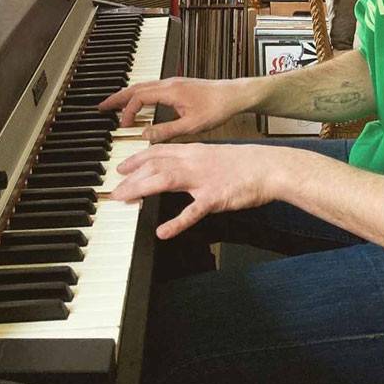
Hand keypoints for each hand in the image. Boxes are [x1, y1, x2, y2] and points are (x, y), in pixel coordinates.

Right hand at [99, 76, 247, 141]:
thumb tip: (144, 135)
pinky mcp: (178, 85)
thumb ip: (166, 131)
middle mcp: (169, 83)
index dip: (127, 111)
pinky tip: (139, 104)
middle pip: (136, 87)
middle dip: (117, 98)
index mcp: (170, 91)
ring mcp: (173, 82)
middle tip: (101, 107)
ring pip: (143, 86)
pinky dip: (140, 95)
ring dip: (128, 95)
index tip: (123, 126)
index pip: (139, 97)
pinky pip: (152, 88)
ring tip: (115, 106)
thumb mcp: (191, 126)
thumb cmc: (217, 108)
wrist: (234, 95)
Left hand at [110, 142, 282, 237]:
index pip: (158, 151)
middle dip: (131, 177)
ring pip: (166, 179)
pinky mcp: (216, 197)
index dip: (136, 159)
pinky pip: (194, 211)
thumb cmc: (245, 164)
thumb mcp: (213, 156)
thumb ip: (193, 162)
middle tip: (114, 189)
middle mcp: (194, 161)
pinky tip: (163, 232)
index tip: (121, 168)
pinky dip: (177, 222)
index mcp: (194, 151)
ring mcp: (204, 179)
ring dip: (141, 189)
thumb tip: (177, 169)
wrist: (269, 166)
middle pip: (155, 165)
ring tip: (124, 199)